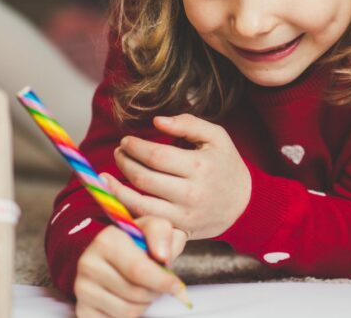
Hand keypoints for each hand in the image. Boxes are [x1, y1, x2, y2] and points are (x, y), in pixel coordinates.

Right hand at [73, 215, 186, 317]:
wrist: (109, 256)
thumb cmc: (137, 243)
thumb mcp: (153, 228)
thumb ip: (163, 233)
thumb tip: (163, 256)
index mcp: (106, 241)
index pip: (138, 270)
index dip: (163, 281)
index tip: (176, 285)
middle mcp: (89, 264)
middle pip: (137, 293)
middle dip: (156, 291)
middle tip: (159, 283)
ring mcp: (82, 289)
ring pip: (129, 311)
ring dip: (144, 304)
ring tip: (143, 289)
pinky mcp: (82, 310)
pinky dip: (130, 314)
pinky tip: (129, 300)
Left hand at [102, 114, 251, 239]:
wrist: (244, 203)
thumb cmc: (225, 165)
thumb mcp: (217, 137)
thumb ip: (188, 124)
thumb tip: (157, 121)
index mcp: (200, 166)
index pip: (155, 155)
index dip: (134, 147)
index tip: (127, 141)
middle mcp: (191, 193)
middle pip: (143, 178)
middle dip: (124, 162)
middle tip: (119, 153)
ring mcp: (184, 214)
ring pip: (139, 203)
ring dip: (116, 188)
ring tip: (106, 176)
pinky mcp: (179, 230)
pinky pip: (146, 221)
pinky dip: (126, 210)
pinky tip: (116, 197)